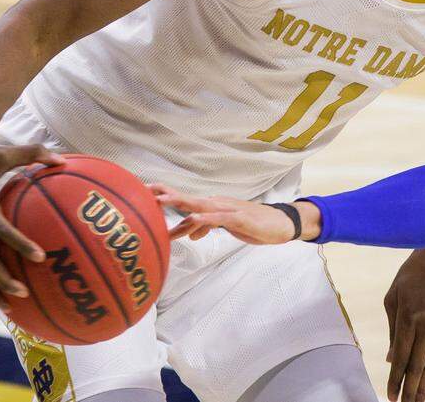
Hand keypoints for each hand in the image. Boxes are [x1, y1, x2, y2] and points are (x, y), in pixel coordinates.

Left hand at [150, 185, 320, 243]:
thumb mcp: (225, 227)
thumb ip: (205, 228)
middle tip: (143, 190)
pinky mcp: (240, 218)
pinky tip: (193, 219)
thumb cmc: (253, 224)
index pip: (184, 200)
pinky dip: (205, 218)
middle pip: (186, 198)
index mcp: (211, 206)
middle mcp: (216, 204)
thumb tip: (188, 233)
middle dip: (164, 194)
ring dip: (179, 203)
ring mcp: (228, 209)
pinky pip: (219, 218)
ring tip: (160, 201)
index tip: (142, 192)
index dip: (164, 194)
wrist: (282, 223)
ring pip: (199, 205)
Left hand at [384, 250, 424, 401]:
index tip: (390, 395)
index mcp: (408, 317)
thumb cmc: (411, 275)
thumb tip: (391, 358)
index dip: (395, 379)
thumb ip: (391, 330)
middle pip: (417, 365)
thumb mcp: (392, 297)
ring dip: (423, 385)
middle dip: (410, 389)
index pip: (401, 356)